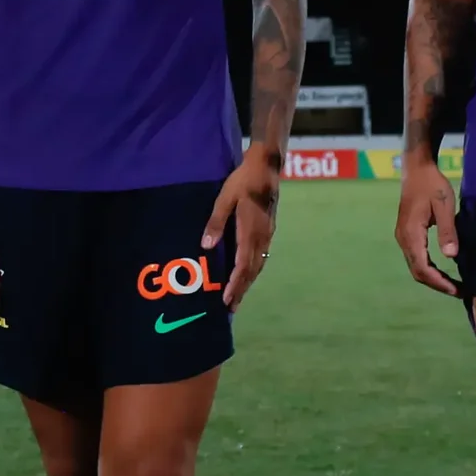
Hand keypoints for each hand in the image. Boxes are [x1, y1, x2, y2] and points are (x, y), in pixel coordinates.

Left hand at [202, 145, 280, 310]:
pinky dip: (253, 270)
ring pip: (258, 265)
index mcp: (251, 231)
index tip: (227, 299)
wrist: (266, 168)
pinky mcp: (268, 230)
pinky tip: (247, 274)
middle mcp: (262, 237)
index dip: (235, 284)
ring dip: (248, 282)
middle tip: (231, 308)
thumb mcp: (224, 198)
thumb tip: (206, 246)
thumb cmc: (243, 181)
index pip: (243, 265)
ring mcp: (267, 234)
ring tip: (238, 296)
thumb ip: (216, 222)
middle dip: (241, 289)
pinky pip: (261, 256)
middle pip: (252, 270)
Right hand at [395, 155, 461, 297]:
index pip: (422, 267)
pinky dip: (429, 268)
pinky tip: (443, 271)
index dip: (438, 282)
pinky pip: (416, 258)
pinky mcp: (407, 234)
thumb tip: (451, 257)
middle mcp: (403, 239)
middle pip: (417, 271)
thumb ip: (447, 231)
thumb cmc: (432, 184)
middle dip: (437, 284)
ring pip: (415, 266)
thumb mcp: (444, 206)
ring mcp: (403, 237)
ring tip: (453, 285)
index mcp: (411, 233)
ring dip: (433, 278)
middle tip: (458, 291)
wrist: (416, 169)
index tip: (456, 290)